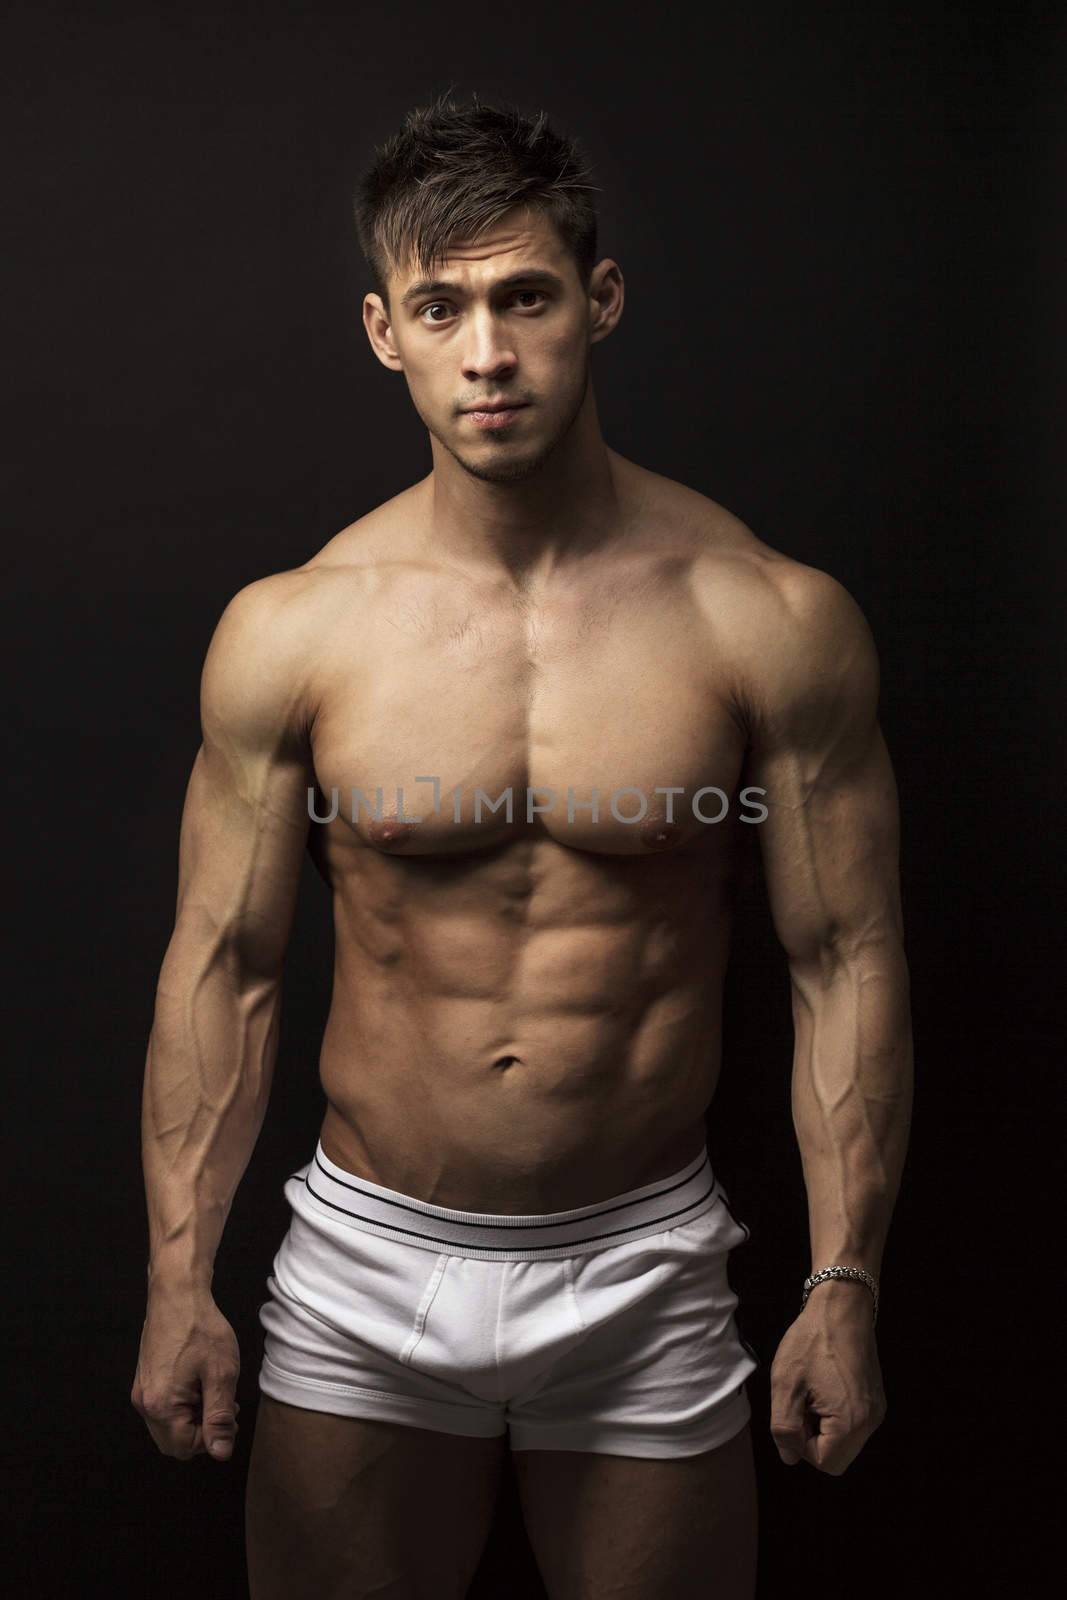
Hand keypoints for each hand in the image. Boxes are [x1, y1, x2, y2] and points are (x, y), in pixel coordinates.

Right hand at [131, 1283, 240, 1461]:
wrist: (177, 1294)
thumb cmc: (200, 1328)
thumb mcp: (221, 1373)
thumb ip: (219, 1417)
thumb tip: (220, 1453)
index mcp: (161, 1406)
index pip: (185, 1448)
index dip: (212, 1438)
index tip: (230, 1414)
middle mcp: (145, 1404)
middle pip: (173, 1442)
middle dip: (201, 1431)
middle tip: (223, 1405)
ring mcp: (142, 1391)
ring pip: (168, 1426)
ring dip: (193, 1418)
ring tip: (213, 1390)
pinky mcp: (145, 1379)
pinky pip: (163, 1408)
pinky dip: (183, 1406)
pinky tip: (199, 1382)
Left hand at [769, 1283, 885, 1474]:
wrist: (842, 1305)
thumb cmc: (811, 1340)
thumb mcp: (785, 1385)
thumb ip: (784, 1428)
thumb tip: (790, 1457)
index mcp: (852, 1421)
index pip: (824, 1462)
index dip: (800, 1445)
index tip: (793, 1411)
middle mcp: (871, 1421)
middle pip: (837, 1455)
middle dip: (812, 1437)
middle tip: (800, 1401)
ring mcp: (876, 1409)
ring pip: (844, 1440)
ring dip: (821, 1425)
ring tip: (811, 1391)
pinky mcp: (874, 1398)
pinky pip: (851, 1422)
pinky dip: (833, 1414)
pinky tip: (822, 1385)